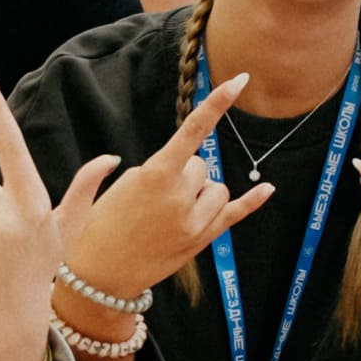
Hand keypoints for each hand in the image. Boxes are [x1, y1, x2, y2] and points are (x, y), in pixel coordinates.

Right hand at [57, 65, 271, 302]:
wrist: (99, 280)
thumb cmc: (92, 232)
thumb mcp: (91, 192)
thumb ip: (107, 170)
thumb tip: (118, 160)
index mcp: (154, 176)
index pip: (193, 131)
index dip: (217, 103)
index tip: (239, 80)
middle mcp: (180, 197)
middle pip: (200, 165)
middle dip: (181, 172)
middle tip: (152, 196)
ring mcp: (194, 222)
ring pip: (215, 187)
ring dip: (198, 191)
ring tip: (167, 212)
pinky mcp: (201, 241)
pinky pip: (234, 214)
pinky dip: (253, 200)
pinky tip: (268, 187)